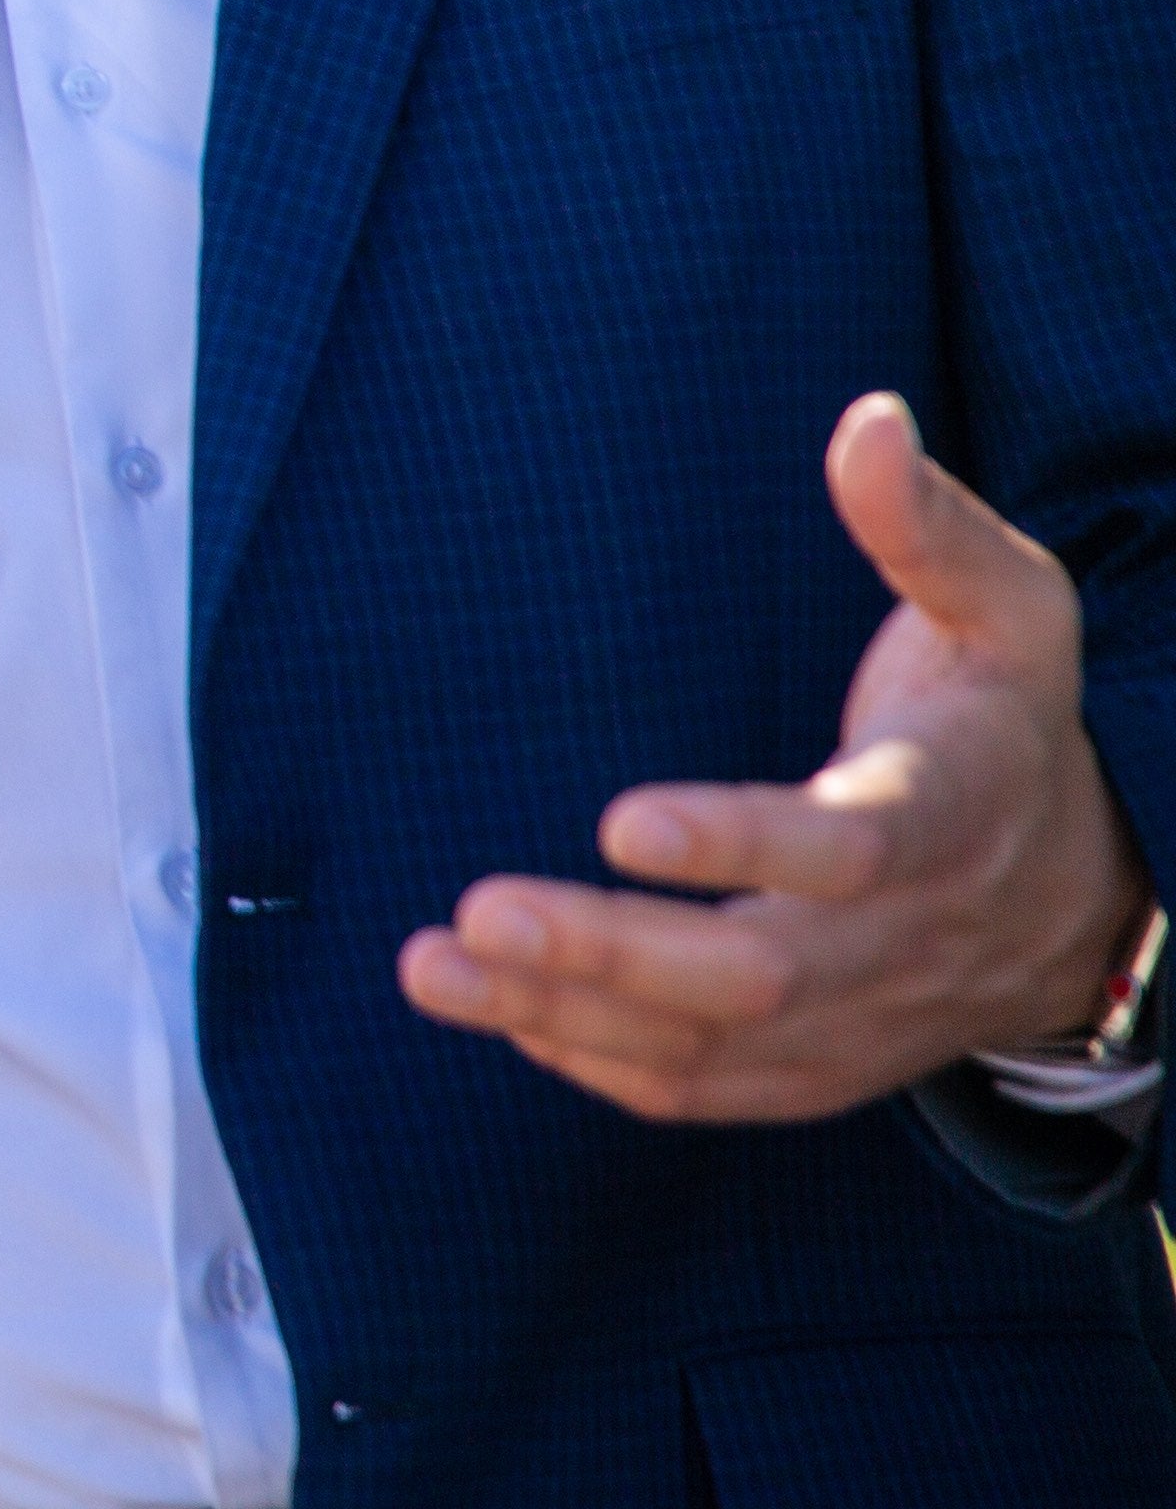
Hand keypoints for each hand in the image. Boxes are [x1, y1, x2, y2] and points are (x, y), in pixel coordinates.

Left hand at [399, 392, 1152, 1119]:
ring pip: (709, 1046)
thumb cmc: (1005, 718)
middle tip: (480, 909)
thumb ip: (928, 525)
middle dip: (613, 951)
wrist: (1078, 893)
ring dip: (562, 1014)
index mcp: (950, 815)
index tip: (620, 818)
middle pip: (756, 972)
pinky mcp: (816, 1065)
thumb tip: (869, 419)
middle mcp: (901, 936)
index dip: (741, 842)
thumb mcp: (1007, 609)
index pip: (850, 850)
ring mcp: (858, 1018)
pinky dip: (593, 1060)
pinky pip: (702, 1089)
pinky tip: (494, 1011)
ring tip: (430, 966)